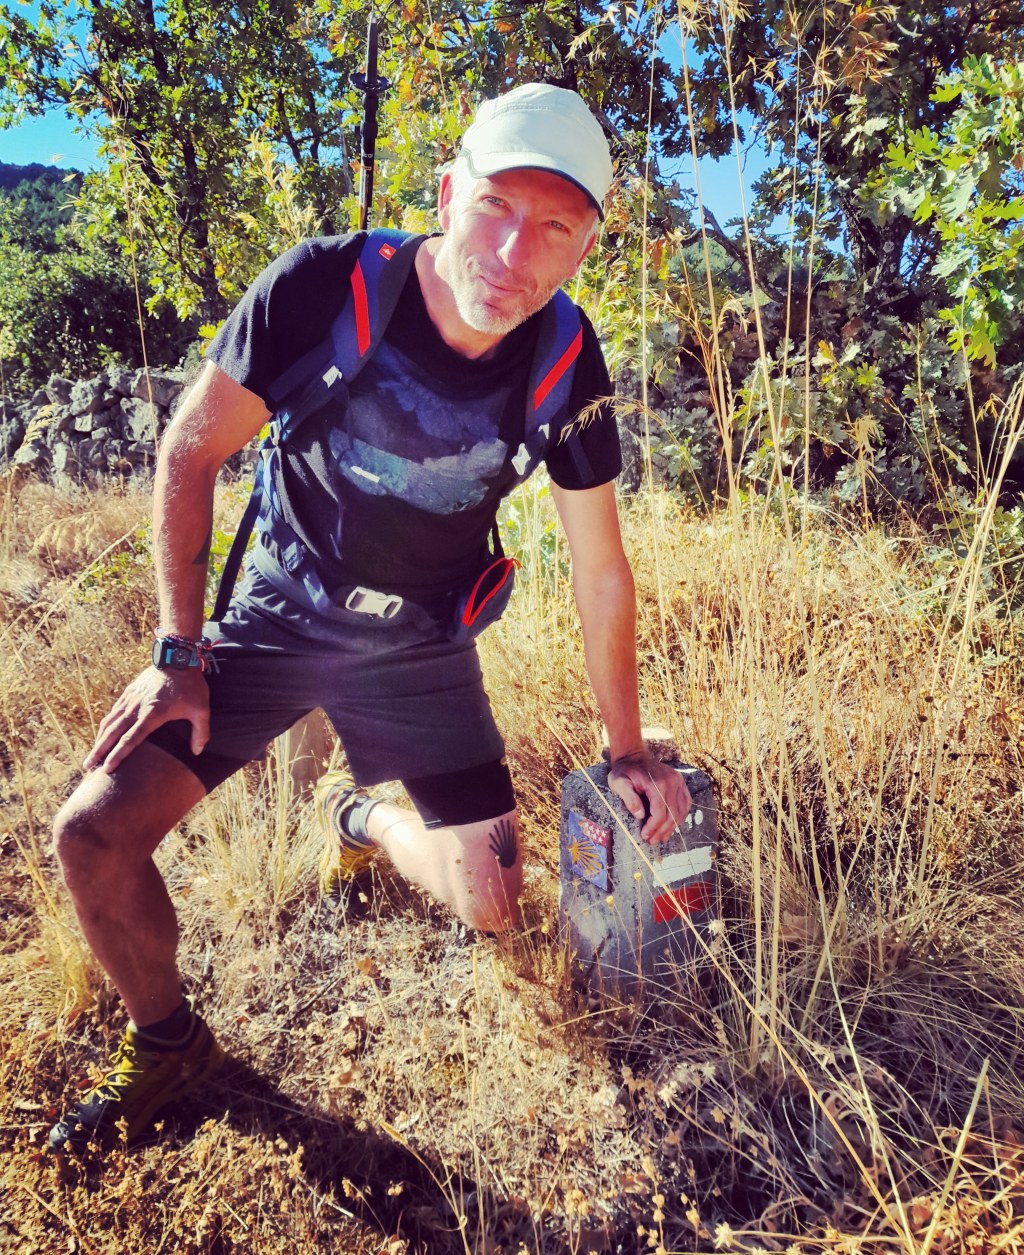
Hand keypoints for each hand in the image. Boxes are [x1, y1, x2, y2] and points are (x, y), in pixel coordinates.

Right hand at [83, 666, 209, 773]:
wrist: (177, 658)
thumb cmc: (191, 686)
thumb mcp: (202, 709)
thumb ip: (201, 732)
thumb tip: (197, 752)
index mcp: (152, 714)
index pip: (131, 739)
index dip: (118, 754)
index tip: (108, 768)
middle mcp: (136, 707)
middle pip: (113, 733)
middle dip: (99, 751)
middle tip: (88, 767)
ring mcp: (130, 699)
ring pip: (109, 722)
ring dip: (99, 739)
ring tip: (92, 755)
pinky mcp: (128, 693)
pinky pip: (113, 712)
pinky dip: (105, 725)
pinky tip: (103, 734)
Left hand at [608, 751, 691, 843]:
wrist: (634, 756)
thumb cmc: (624, 771)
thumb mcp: (618, 782)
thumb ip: (628, 798)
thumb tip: (640, 815)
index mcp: (657, 783)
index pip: (660, 813)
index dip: (653, 828)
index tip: (645, 836)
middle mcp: (672, 782)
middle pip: (672, 815)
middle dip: (662, 831)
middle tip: (652, 841)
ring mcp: (678, 782)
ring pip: (681, 811)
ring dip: (672, 827)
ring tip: (661, 837)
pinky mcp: (681, 783)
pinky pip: (685, 803)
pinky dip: (680, 816)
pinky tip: (672, 824)